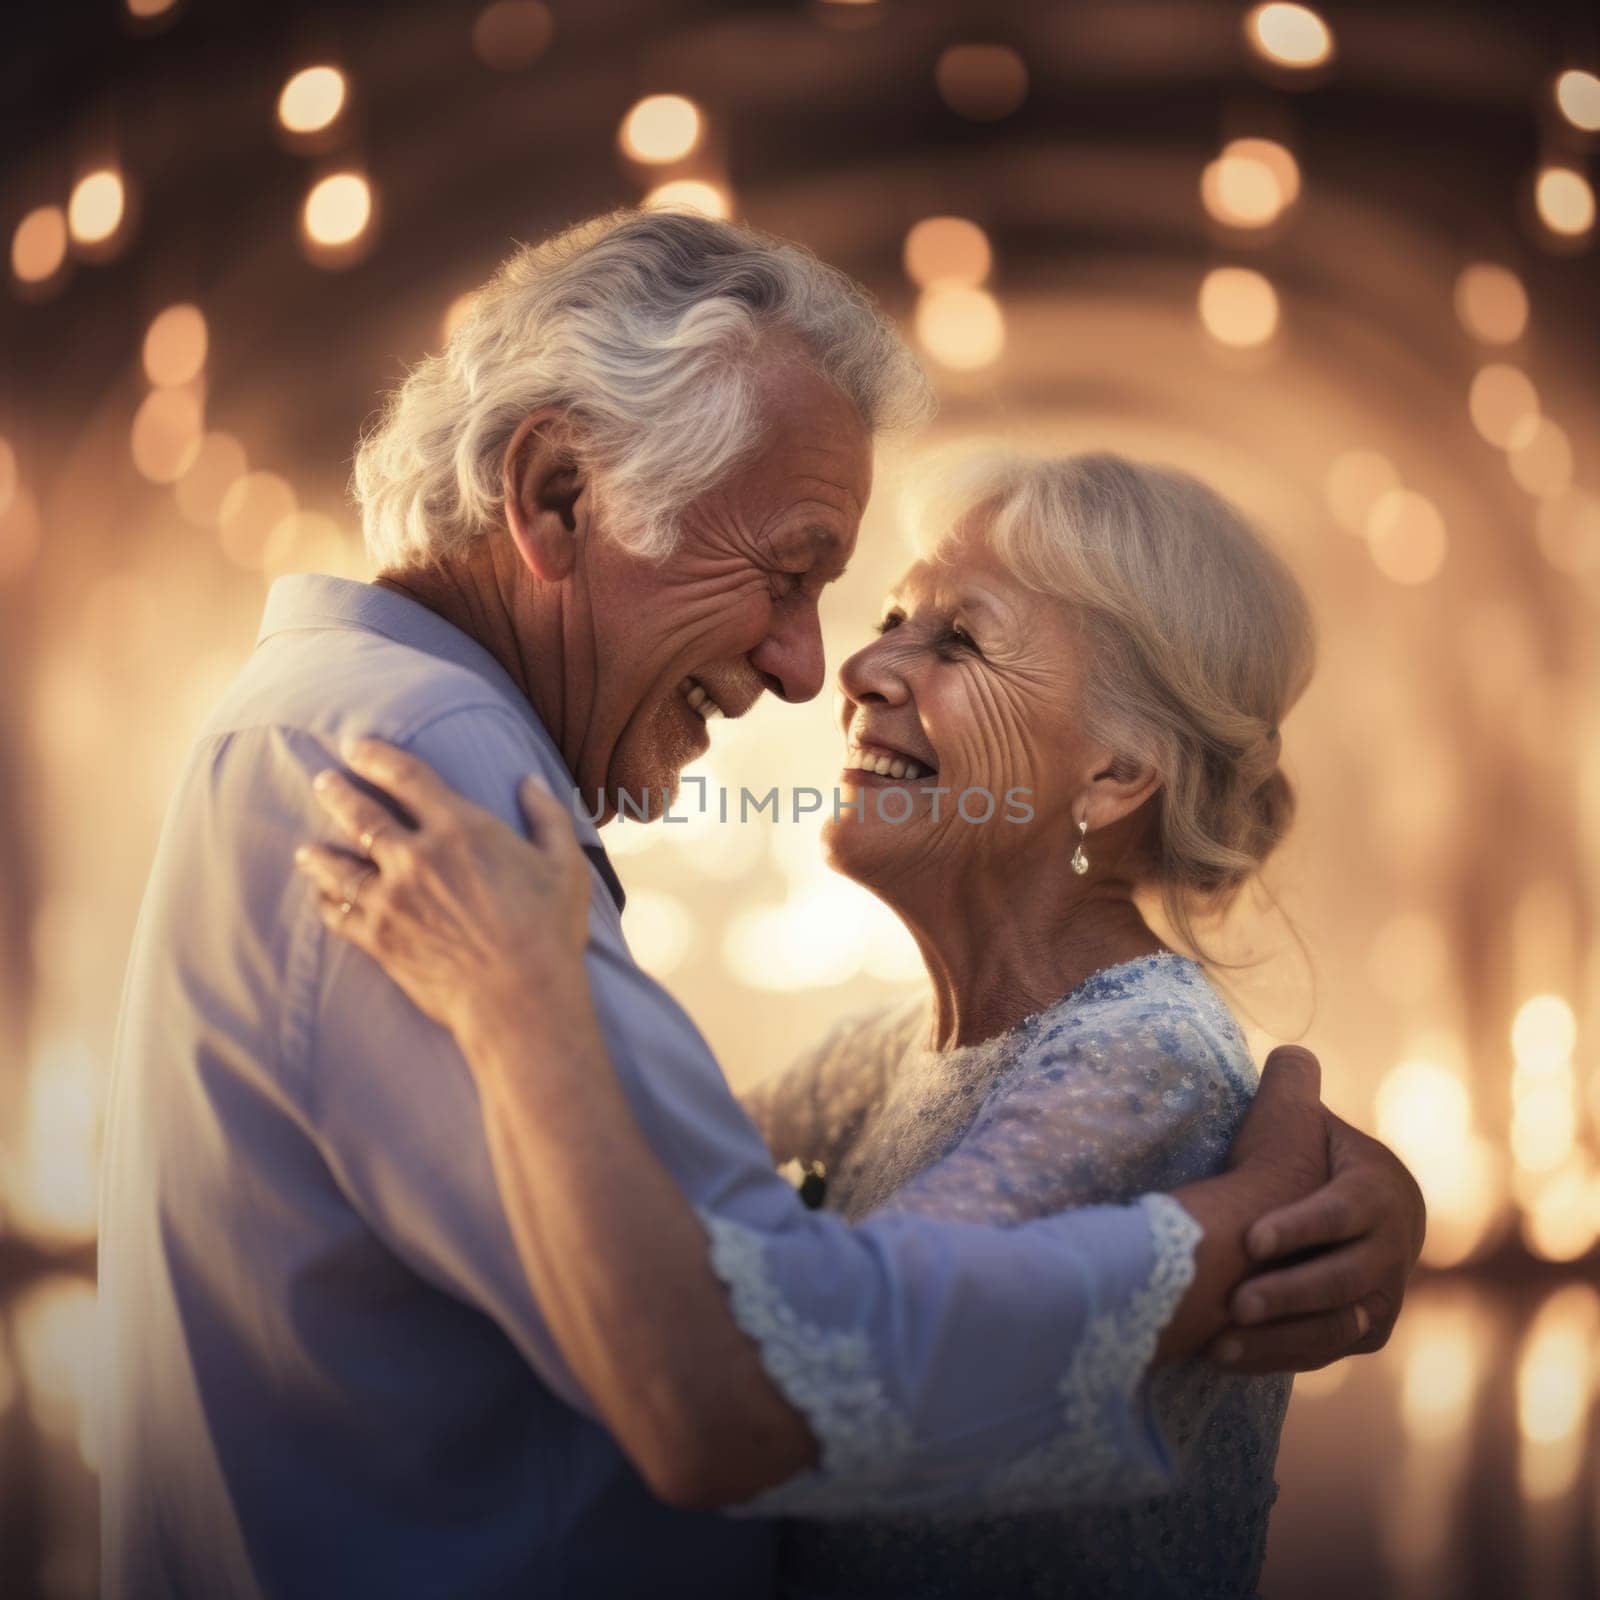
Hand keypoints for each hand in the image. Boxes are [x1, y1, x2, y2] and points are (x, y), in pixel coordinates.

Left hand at [293, 739, 590, 1037]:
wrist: (520, 998)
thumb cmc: (550, 931)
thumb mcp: (566, 865)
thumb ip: (548, 816)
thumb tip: (528, 782)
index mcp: (461, 828)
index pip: (405, 776)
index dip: (375, 756)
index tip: (355, 747)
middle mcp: (417, 857)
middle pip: (359, 813)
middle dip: (336, 792)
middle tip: (322, 782)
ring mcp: (391, 899)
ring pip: (336, 865)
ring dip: (318, 852)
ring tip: (307, 848)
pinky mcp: (379, 939)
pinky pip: (337, 913)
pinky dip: (325, 903)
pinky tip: (321, 898)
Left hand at [1211, 1108, 1425, 1373]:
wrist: (1348, 1212)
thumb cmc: (1309, 1157)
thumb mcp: (1302, 1117)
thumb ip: (1293, 1082)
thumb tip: (1290, 1051)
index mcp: (1378, 1190)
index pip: (1341, 1212)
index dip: (1299, 1227)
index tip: (1250, 1238)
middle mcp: (1391, 1249)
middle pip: (1341, 1280)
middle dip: (1286, 1293)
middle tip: (1234, 1303)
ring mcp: (1383, 1295)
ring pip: (1334, 1326)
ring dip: (1278, 1338)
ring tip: (1220, 1345)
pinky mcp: (1365, 1331)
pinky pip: (1324, 1351)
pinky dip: (1277, 1356)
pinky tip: (1226, 1358)